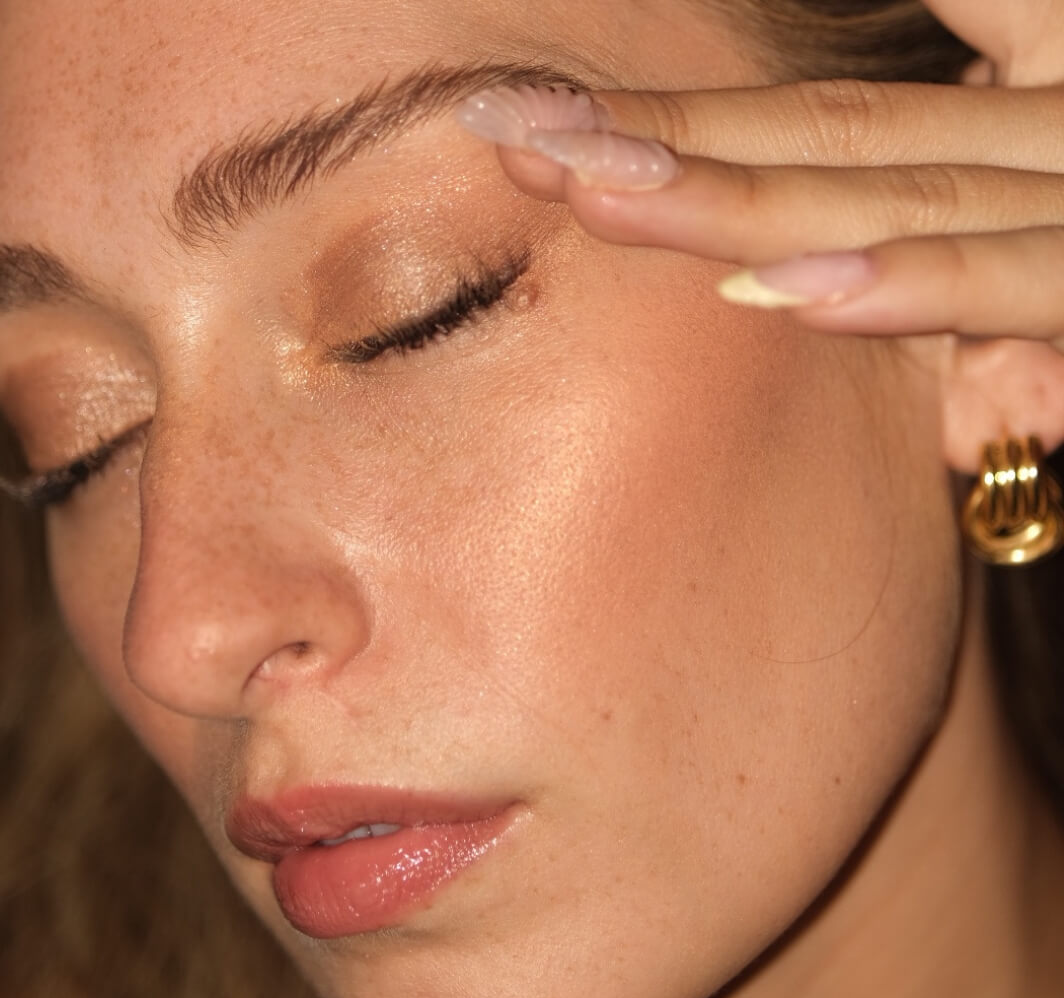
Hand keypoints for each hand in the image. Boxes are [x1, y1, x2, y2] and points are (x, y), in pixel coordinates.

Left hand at [456, 1, 1063, 354]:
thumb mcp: (1063, 245)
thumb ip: (998, 287)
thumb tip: (932, 361)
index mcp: (1032, 114)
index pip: (839, 112)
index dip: (697, 119)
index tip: (560, 134)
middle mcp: (1059, 131)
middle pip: (838, 131)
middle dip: (670, 137)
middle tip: (513, 133)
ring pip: (907, 187)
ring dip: (739, 193)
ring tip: (587, 188)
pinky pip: (1039, 278)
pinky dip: (921, 282)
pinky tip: (785, 287)